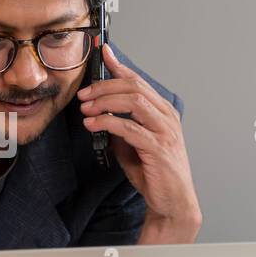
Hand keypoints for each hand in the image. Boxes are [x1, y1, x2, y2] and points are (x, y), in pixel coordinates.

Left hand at [78, 44, 200, 242]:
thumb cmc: (155, 174)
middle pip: (134, 87)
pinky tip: (93, 124)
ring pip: (134, 102)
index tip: (103, 53)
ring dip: (105, 102)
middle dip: (104, 86)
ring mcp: (165, 131)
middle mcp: (167, 117)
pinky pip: (130, 128)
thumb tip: (100, 113)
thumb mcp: (133, 144)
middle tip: (83, 94)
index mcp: (162, 111)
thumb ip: (122, 126)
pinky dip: (108, 122)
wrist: (172, 202)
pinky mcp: (158, 148)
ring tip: (85, 108)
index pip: (138, 81)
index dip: (119, 66)